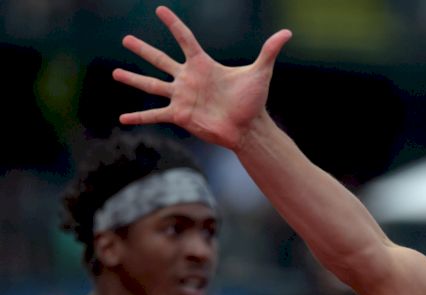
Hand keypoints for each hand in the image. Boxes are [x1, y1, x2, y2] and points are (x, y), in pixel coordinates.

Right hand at [113, 6, 291, 149]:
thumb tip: (287, 33)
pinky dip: (139, 118)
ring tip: (114, 72)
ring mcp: (182, 97)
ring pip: (151, 85)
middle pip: (161, 59)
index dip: (173, 25)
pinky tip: (122, 120)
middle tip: (126, 38)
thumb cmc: (254, 100)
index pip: (185, 39)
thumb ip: (269, 51)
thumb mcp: (260, 72)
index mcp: (203, 65)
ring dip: (133, 79)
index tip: (160, 10)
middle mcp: (188, 79)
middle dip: (144, 49)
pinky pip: (155, 115)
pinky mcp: (180, 115)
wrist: (249, 128)